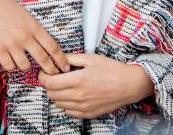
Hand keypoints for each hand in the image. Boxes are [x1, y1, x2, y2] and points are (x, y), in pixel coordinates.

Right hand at [0, 0, 69, 74]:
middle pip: (43, 59)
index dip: (61, 59)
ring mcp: (11, 44)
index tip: (65, 67)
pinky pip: (10, 66)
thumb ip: (35, 29)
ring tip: (26, 63)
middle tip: (54, 75)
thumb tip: (45, 44)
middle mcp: (25, 37)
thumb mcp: (26, 14)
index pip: (53, 47)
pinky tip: (12, 61)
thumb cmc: (6, 6)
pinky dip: (12, 66)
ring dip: (28, 67)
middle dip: (51, 70)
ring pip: (26, 66)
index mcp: (34, 26)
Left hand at [39, 53, 153, 118]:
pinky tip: (73, 94)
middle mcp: (79, 96)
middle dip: (49, 84)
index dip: (43, 77)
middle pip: (51, 94)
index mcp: (78, 80)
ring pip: (58, 103)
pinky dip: (66, 103)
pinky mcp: (87, 114)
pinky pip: (68, 111)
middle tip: (54, 76)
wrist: (129, 85)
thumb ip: (73, 58)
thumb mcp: (92, 58)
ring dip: (57, 94)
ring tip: (65, 84)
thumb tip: (59, 59)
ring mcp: (82, 107)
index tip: (44, 72)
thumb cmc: (113, 70)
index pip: (50, 83)